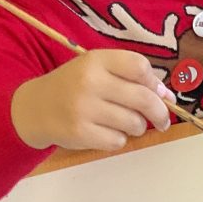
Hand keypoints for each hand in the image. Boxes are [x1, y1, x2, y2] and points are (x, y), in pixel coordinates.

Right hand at [11, 49, 173, 150]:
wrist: (35, 108)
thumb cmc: (75, 87)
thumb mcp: (98, 70)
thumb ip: (131, 78)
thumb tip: (167, 95)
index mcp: (96, 60)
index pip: (140, 66)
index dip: (155, 83)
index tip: (158, 93)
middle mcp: (90, 82)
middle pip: (144, 99)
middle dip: (159, 113)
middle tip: (162, 120)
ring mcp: (84, 108)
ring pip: (135, 124)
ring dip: (136, 127)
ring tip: (122, 122)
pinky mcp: (80, 133)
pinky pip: (119, 141)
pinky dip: (118, 139)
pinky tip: (105, 131)